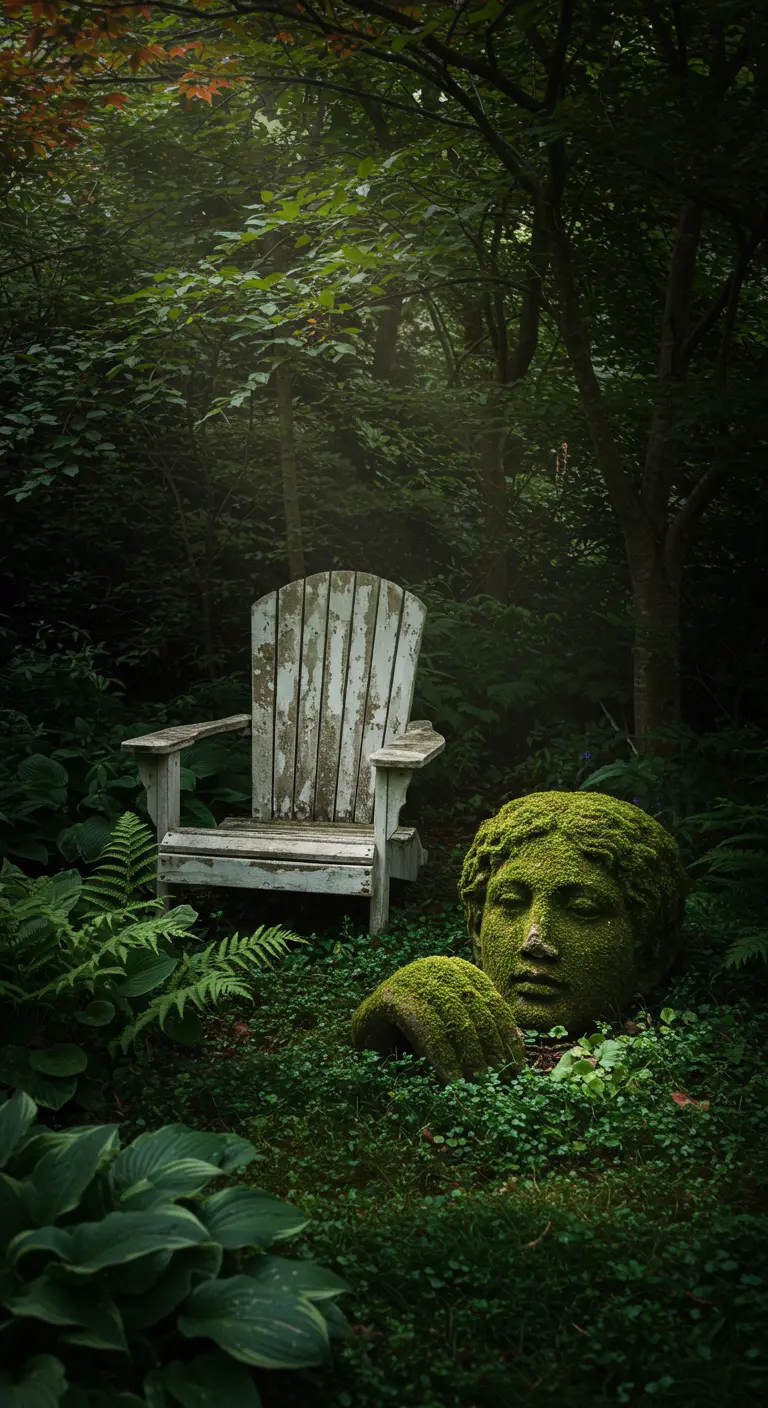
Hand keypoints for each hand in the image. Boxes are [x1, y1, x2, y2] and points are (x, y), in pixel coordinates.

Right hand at [351, 955, 523, 1084]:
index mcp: (458, 970)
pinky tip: (454, 1082)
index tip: (517, 1067)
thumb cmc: (415, 1032)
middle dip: (492, 1051)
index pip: (493, 1003)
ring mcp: (414, 979)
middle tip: (501, 1082)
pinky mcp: (395, 998)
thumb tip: (520, 1050)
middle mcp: (438, 968)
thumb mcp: (453, 1028)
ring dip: (472, 1059)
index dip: (507, 1036)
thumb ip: (482, 1032)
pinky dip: (444, 1059)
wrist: (367, 1028)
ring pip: (455, 1022)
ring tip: (481, 1087)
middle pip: (477, 1012)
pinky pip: (429, 1031)